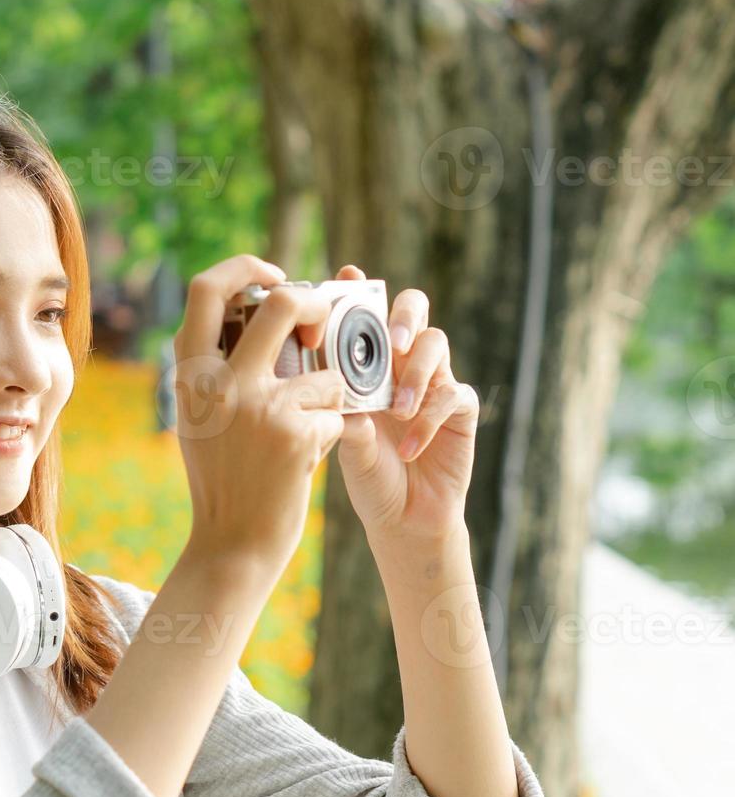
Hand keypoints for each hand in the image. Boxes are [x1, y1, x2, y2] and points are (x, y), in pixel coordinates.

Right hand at [172, 255, 347, 578]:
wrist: (232, 541)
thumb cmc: (224, 474)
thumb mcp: (200, 414)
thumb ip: (219, 365)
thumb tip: (263, 305)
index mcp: (190, 371)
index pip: (206, 287)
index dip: (247, 268)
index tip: (275, 275)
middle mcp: (218, 381)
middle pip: (283, 302)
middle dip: (316, 304)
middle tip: (324, 323)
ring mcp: (257, 406)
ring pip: (325, 369)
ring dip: (329, 397)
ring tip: (306, 429)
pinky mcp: (294, 434)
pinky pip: (336, 411)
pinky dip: (330, 432)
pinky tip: (307, 459)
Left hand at [333, 264, 479, 539]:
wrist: (403, 520)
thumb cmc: (367, 476)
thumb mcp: (345, 444)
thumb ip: (342, 414)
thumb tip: (337, 390)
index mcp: (367, 364)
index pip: (364, 316)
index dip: (357, 291)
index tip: (346, 276)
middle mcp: (402, 363)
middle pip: (413, 308)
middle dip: (403, 314)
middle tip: (394, 341)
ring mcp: (433, 381)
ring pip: (438, 344)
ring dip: (416, 374)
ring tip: (396, 410)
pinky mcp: (460, 408)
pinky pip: (453, 394)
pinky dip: (428, 418)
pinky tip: (409, 446)